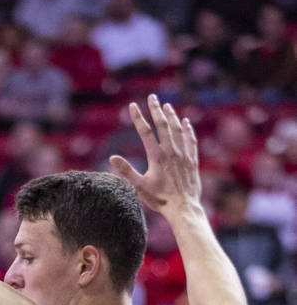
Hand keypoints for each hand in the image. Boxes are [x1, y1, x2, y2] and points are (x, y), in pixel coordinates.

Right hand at [109, 94, 200, 215]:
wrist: (184, 207)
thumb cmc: (160, 199)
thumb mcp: (139, 186)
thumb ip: (126, 171)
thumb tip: (112, 158)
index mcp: (157, 156)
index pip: (145, 132)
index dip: (138, 118)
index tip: (133, 106)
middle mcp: (171, 152)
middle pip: (163, 125)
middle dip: (156, 109)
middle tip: (152, 97)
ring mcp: (183, 154)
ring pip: (178, 129)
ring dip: (172, 116)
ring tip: (167, 105)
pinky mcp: (192, 160)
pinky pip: (190, 139)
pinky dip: (188, 129)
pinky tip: (186, 122)